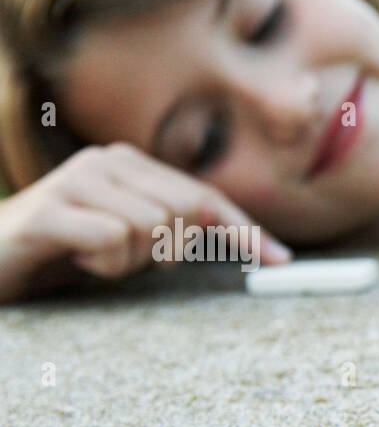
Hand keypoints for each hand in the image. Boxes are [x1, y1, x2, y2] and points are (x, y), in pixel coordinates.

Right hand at [0, 142, 290, 298]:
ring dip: (130, 261)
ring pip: (151, 228)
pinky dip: (104, 264)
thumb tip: (251, 241)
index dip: (244, 228)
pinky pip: (112, 239)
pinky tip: (77, 259)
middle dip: (169, 249)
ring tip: (94, 257)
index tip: (281, 259)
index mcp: (129, 164)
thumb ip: (179, 230)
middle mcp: (105, 163)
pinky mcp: (50, 211)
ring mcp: (75, 182)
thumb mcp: (131, 239)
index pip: (204, 195)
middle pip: (185, 210)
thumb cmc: (65, 248)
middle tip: (126, 258)